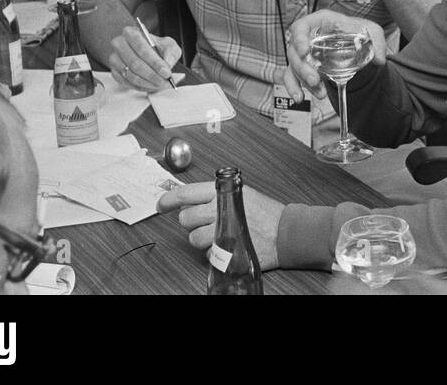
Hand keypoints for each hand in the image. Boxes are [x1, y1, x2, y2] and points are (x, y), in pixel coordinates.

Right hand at [106, 23, 180, 91]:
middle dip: (152, 75)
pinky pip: (127, 83)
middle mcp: (119, 45)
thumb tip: (167, 63)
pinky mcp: (114, 72)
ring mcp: (114, 59)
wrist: (145, 52)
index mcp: (131, 33)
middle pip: (135, 64)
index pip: (142, 49)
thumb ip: (170, 52)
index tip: (166, 73)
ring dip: (147, 83)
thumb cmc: (155, 47)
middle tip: (165, 82)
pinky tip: (151, 86)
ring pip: (130, 75)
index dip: (155, 63)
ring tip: (160, 85)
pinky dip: (141, 87)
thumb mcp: (167, 44)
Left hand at [157, 181, 283, 271]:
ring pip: (194, 238)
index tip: (161, 205)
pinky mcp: (225, 251)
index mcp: (222, 192)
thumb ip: (218, 195)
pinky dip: (215, 251)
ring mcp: (221, 231)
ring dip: (203, 238)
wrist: (286, 231)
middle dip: (191, 222)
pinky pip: (207, 253)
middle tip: (204, 222)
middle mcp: (219, 210)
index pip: (186, 193)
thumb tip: (192, 200)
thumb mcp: (242, 194)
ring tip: (221, 234)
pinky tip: (228, 244)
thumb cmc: (267, 212)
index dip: (169, 199)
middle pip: (186, 218)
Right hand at [285, 9, 386, 96]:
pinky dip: (294, 88)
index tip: (304, 50)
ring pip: (293, 67)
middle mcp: (307, 37)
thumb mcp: (372, 32)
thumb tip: (380, 60)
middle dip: (303, 68)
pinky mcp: (303, 68)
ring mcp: (303, 54)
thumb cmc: (359, 33)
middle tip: (316, 80)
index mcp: (319, 22)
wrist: (355, 47)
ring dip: (302, 81)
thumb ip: (377, 42)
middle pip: (294, 51)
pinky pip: (291, 78)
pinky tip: (299, 98)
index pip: (301, 26)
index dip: (298, 38)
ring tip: (319, 92)